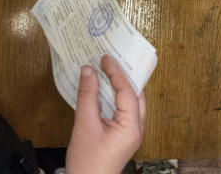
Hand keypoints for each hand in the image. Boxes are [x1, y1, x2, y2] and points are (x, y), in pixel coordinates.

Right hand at [66, 55, 145, 173]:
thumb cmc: (87, 162)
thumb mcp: (84, 125)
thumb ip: (88, 96)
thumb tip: (88, 70)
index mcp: (131, 126)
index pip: (127, 91)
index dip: (116, 72)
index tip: (105, 57)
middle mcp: (136, 128)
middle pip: (135, 95)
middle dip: (124, 76)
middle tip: (112, 59)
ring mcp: (130, 133)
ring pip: (130, 102)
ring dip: (120, 86)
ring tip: (107, 70)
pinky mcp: (122, 136)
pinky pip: (123, 110)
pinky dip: (115, 97)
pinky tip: (103, 90)